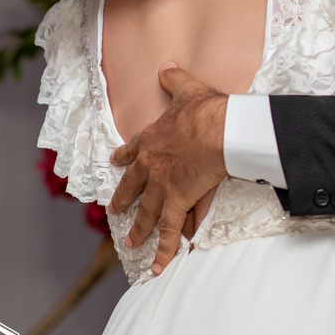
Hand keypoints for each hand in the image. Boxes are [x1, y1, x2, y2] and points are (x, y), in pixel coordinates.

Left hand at [108, 63, 227, 274]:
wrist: (219, 129)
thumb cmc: (207, 110)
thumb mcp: (187, 90)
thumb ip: (174, 80)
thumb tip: (166, 65)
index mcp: (152, 140)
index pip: (133, 152)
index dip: (124, 159)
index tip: (116, 163)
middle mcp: (151, 167)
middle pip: (133, 188)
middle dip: (124, 200)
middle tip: (115, 211)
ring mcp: (163, 187)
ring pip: (147, 214)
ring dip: (139, 230)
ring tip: (131, 243)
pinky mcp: (178, 203)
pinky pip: (170, 232)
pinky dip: (164, 252)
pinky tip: (157, 269)